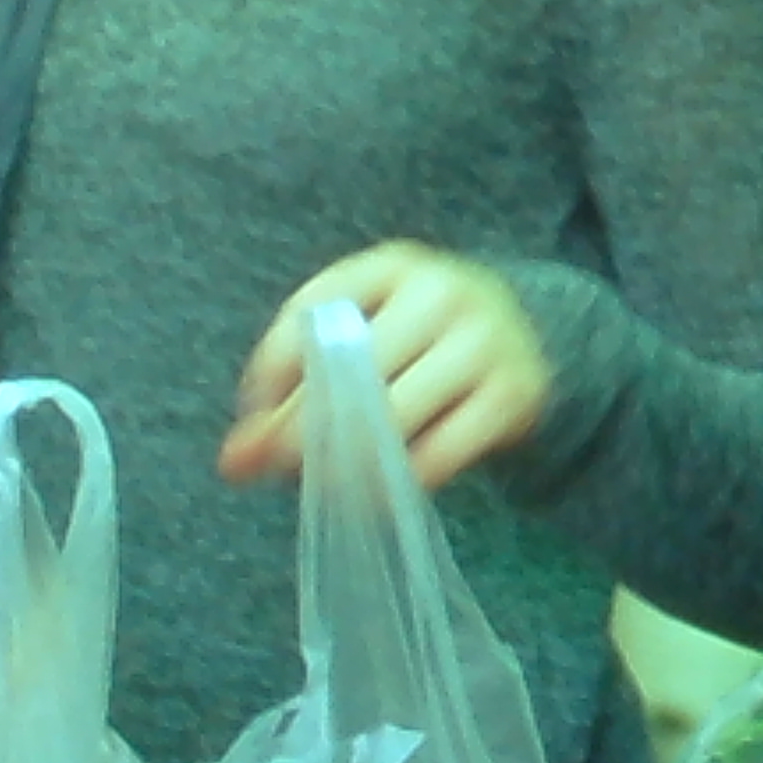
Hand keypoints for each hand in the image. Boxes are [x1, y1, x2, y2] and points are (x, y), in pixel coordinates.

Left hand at [222, 241, 553, 492]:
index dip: (270, 375)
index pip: (312, 314)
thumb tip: (233, 463)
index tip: (252, 426)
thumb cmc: (422, 337)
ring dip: (350, 463)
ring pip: (396, 414)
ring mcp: (483, 341)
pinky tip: (376, 496)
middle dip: (304, 430)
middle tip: (280, 471)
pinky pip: (443, 451)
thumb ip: (296, 389)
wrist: (529, 333)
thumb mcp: (365, 337)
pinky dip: (401, 482)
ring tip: (325, 489)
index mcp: (391, 265)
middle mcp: (440, 293)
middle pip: (352, 369)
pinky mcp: (514, 393)